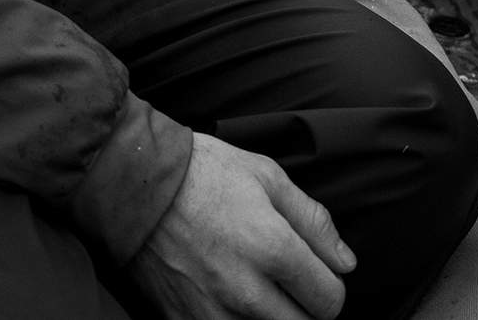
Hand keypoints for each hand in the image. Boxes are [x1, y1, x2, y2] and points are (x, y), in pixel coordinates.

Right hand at [128, 132, 354, 319]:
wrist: (132, 181)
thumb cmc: (199, 172)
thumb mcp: (264, 175)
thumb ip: (312, 219)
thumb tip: (344, 262)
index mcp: (272, 247)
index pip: (330, 301)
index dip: (328, 285)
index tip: (313, 272)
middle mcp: (246, 290)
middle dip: (302, 306)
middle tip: (283, 279)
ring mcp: (213, 311)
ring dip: (268, 316)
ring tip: (252, 285)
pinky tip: (225, 294)